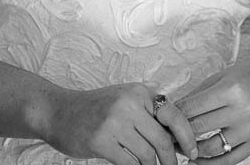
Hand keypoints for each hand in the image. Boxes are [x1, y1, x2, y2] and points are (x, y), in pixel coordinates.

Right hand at [43, 84, 195, 164]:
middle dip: (170, 160)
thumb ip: (148, 110)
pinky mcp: (101, 141)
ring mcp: (114, 122)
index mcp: (138, 92)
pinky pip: (129, 164)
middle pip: (162, 140)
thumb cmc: (94, 109)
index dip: (187, 137)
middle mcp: (129, 104)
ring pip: (147, 155)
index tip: (192, 152)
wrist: (58, 112)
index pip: (174, 115)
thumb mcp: (123, 98)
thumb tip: (178, 130)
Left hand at [175, 58, 249, 163]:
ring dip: (191, 151)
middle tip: (166, 134)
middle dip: (178, 133)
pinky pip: (230, 160)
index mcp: (231, 90)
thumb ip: (198, 94)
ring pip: (212, 148)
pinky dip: (210, 164)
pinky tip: (196, 161)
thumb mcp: (222, 77)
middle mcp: (242, 111)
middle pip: (199, 128)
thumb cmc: (249, 76)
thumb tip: (172, 110)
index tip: (162, 118)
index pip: (192, 108)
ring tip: (179, 147)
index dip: (173, 115)